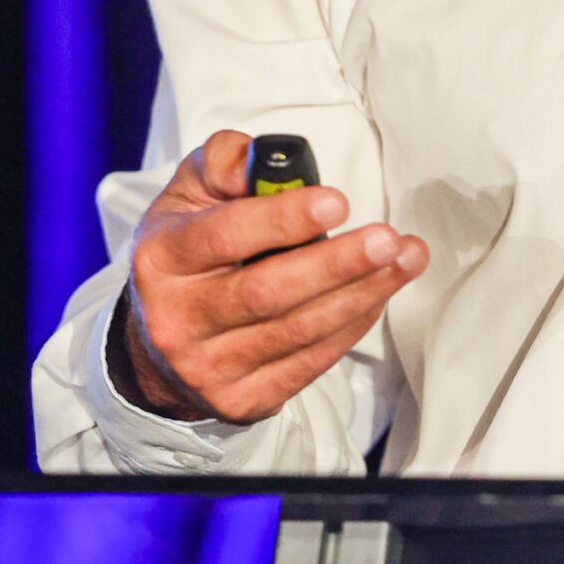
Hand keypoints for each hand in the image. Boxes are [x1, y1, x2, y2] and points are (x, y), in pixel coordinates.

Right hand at [116, 130, 427, 424]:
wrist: (158, 345)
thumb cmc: (188, 253)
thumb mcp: (190, 194)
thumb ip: (225, 163)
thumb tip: (273, 165)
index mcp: (164, 258)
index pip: (225, 236)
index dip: (284, 220)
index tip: (337, 202)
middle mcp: (180, 319)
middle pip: (267, 293)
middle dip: (337, 264)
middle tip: (387, 239)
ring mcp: (210, 367)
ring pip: (298, 331)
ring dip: (361, 293)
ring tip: (405, 259)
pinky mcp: (242, 400)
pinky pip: (310, 362)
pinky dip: (352, 326)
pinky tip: (379, 294)